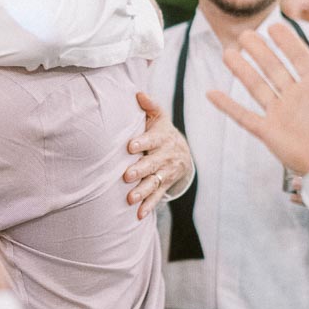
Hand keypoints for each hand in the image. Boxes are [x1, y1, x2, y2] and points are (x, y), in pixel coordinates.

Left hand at [123, 92, 190, 217]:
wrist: (181, 152)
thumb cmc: (161, 131)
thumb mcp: (158, 117)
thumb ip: (149, 106)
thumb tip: (138, 94)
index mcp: (162, 138)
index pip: (153, 139)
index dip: (142, 142)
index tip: (130, 146)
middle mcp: (166, 156)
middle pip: (153, 164)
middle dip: (140, 170)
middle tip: (127, 176)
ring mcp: (166, 172)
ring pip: (155, 182)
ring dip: (143, 191)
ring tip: (130, 199)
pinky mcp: (165, 185)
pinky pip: (158, 196)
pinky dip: (148, 206)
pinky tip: (138, 215)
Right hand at [207, 24, 308, 174]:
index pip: (300, 57)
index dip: (288, 42)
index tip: (275, 26)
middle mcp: (298, 98)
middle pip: (274, 68)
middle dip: (260, 51)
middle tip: (245, 33)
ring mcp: (281, 114)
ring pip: (257, 86)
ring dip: (242, 70)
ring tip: (228, 52)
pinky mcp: (269, 132)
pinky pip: (243, 115)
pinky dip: (226, 105)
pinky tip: (211, 93)